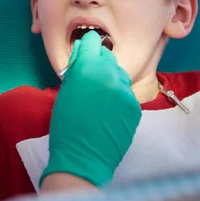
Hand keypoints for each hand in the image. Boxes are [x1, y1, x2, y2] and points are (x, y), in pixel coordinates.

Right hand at [40, 31, 141, 186]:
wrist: (83, 157)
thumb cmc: (66, 126)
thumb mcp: (64, 92)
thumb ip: (75, 71)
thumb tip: (81, 56)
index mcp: (87, 68)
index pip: (92, 42)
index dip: (88, 43)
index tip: (86, 45)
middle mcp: (109, 74)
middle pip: (108, 56)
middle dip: (99, 60)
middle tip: (91, 73)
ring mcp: (125, 90)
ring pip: (119, 74)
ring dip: (110, 78)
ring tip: (100, 94)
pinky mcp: (135, 105)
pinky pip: (126, 93)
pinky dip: (118, 96)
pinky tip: (109, 109)